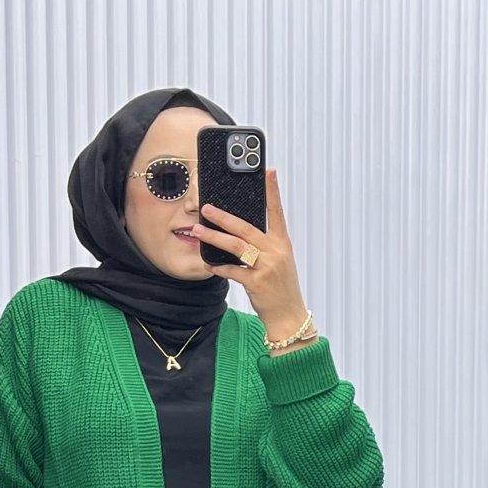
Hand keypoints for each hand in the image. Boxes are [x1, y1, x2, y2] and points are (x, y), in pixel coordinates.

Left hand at [189, 167, 308, 334]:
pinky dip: (219, 267)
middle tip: (207, 208)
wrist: (289, 317)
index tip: (269, 171)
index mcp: (283, 244)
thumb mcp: (279, 262)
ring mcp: (267, 267)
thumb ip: (264, 245)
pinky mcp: (257, 283)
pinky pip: (233, 271)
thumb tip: (239, 232)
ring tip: (198, 231)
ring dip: (214, 237)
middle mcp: (276, 252)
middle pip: (246, 228)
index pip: (277, 212)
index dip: (273, 191)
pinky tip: (208, 264)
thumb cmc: (282, 288)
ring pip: (236, 246)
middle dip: (224, 217)